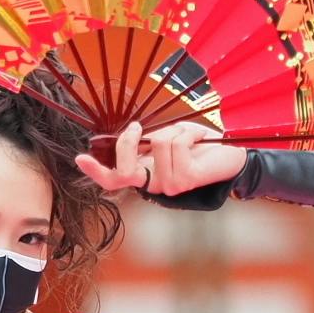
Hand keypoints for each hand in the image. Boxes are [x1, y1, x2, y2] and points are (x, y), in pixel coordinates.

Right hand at [73, 120, 251, 199]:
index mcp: (146, 175)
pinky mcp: (186, 179)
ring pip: (157, 143)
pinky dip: (189, 131)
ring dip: (175, 130)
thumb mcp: (166, 138)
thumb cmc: (198, 145)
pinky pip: (176, 142)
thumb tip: (130, 132)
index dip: (96, 171)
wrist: (232, 157)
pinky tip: (200, 138)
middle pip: (124, 170)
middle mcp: (155, 186)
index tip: (81, 157)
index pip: (114, 180)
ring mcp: (170, 186)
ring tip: (189, 136)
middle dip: (127, 143)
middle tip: (136, 126)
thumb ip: (147, 140)